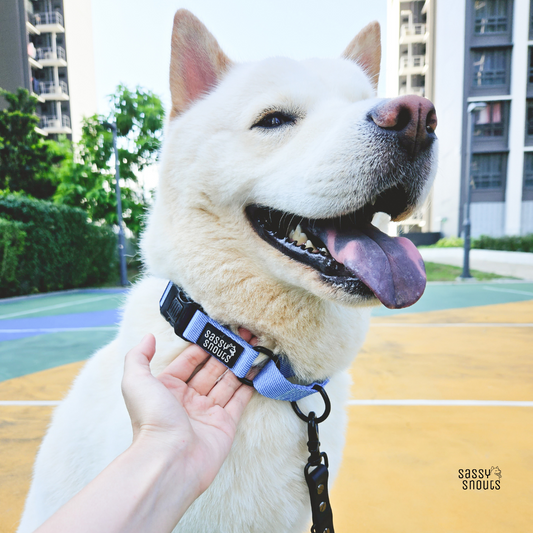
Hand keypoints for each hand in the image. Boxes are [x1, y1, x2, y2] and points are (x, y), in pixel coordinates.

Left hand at [122, 330, 255, 494]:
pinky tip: (256, 370)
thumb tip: (148, 337)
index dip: (201, 347)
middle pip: (210, 370)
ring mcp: (208, 412)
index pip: (188, 362)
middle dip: (224, 353)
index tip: (216, 332)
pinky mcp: (225, 424)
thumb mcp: (136, 382)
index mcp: (168, 389)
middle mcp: (188, 400)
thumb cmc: (152, 419)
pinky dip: (248, 385)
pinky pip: (239, 401)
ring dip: (238, 366)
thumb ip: (139, 356)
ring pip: (226, 383)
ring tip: (252, 347)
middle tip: (240, 336)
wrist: (170, 460)